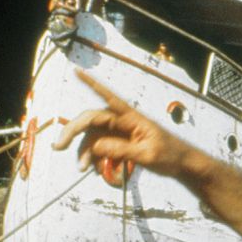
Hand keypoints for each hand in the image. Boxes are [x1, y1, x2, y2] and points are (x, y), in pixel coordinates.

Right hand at [53, 72, 197, 177]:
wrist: (183, 165)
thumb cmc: (171, 155)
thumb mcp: (147, 155)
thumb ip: (121, 150)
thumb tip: (96, 146)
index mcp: (132, 117)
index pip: (109, 97)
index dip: (92, 84)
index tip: (77, 71)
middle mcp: (124, 122)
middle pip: (92, 121)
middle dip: (74, 133)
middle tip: (58, 147)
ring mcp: (122, 133)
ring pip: (94, 138)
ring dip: (85, 152)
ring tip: (84, 169)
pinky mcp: (121, 144)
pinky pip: (101, 148)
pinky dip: (95, 158)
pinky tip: (96, 169)